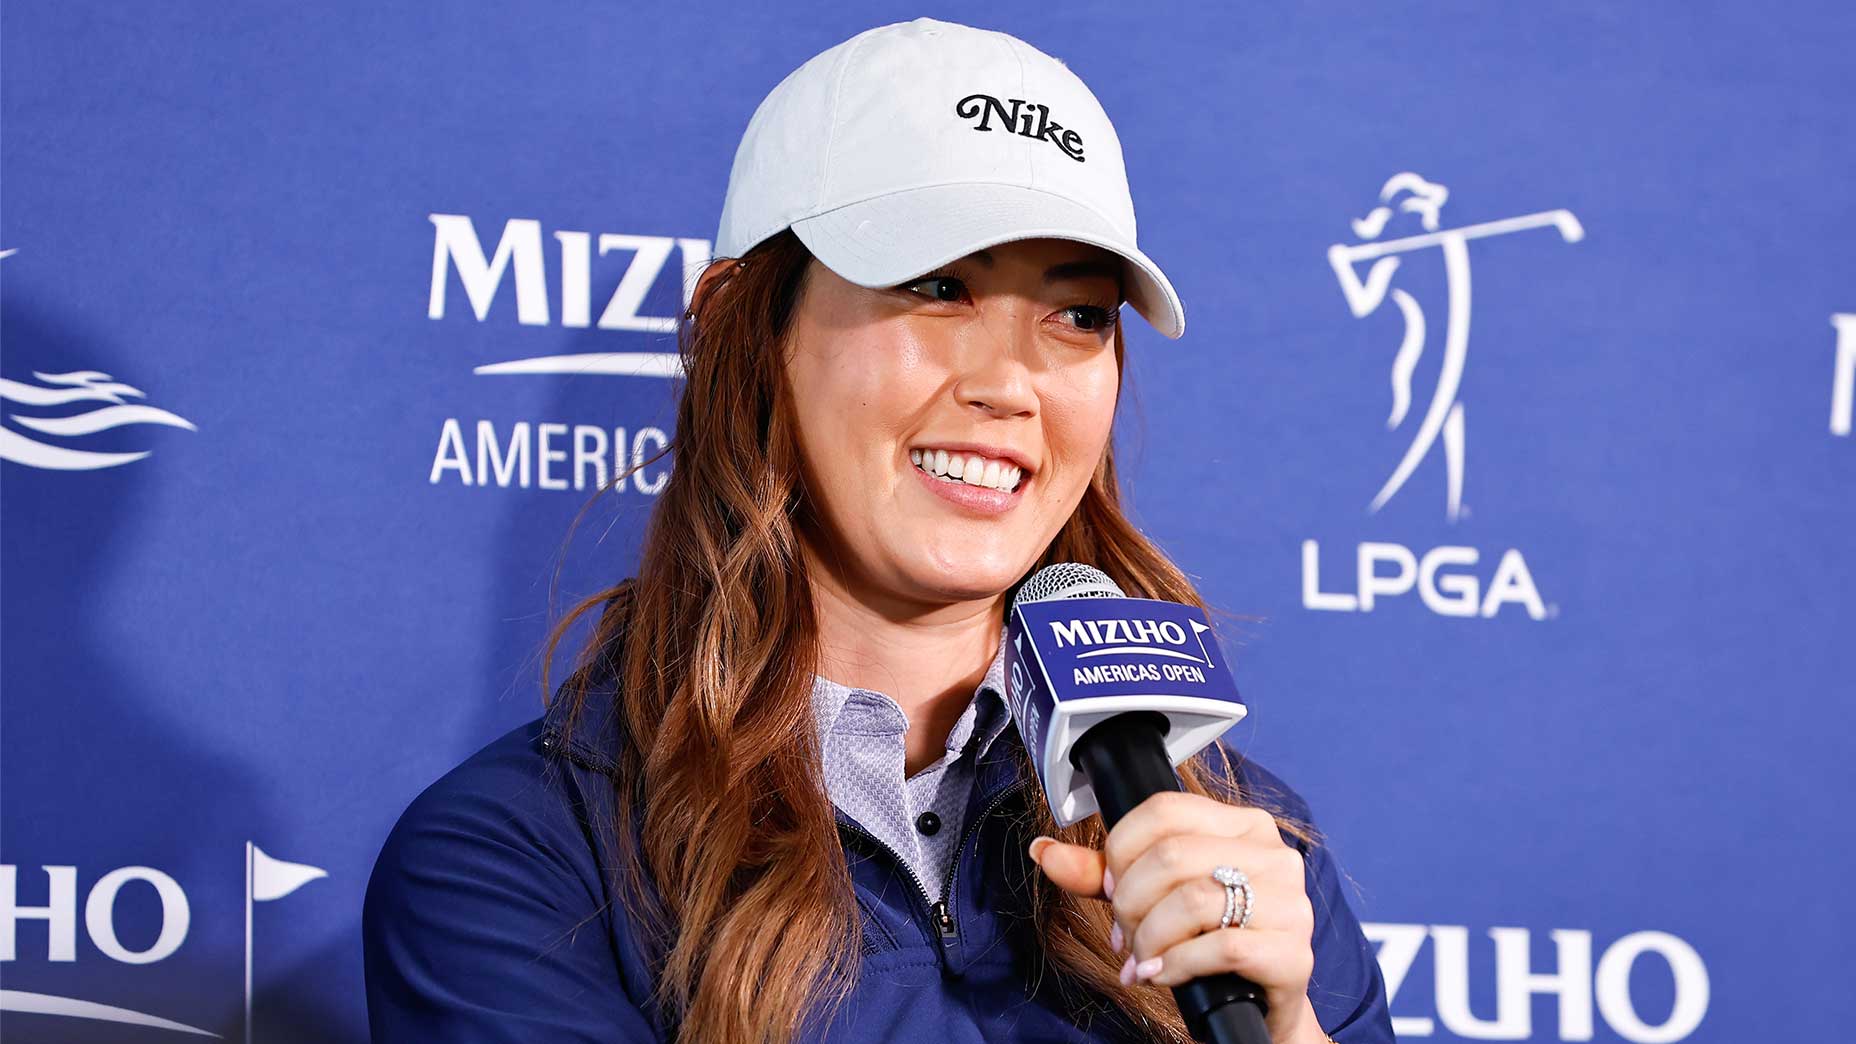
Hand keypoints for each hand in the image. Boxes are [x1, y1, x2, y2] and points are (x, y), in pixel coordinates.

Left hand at [1029, 791, 1326, 1043]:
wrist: (1257, 1010)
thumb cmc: (1207, 945)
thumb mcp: (1152, 901)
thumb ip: (1102, 875)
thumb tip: (1043, 851)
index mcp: (1243, 825)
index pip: (1163, 810)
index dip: (1121, 852)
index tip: (1113, 891)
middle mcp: (1274, 855)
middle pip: (1171, 856)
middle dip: (1130, 904)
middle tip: (1125, 937)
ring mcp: (1291, 904)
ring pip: (1193, 900)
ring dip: (1149, 938)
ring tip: (1143, 959)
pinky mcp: (1294, 954)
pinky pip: (1221, 947)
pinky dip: (1176, 965)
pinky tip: (1164, 974)